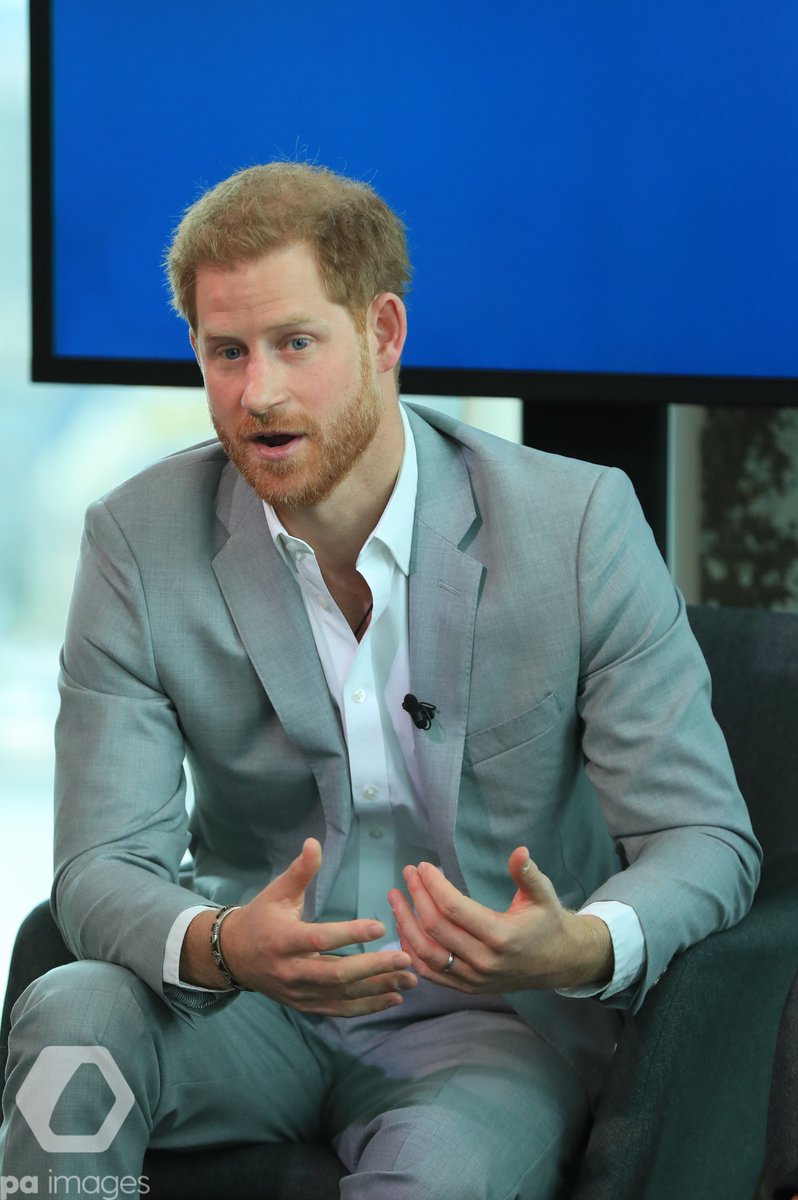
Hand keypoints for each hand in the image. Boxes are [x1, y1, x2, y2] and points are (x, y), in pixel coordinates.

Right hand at [186, 838, 416, 1015]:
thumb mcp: (276, 892)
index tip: (380, 927)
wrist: (233, 957)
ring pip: (341, 995)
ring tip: (410, 979)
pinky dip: (367, 1007)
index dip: (349, 934)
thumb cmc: (260, 918)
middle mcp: (290, 971)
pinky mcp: (305, 1005)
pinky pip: (339, 1009)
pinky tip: (393, 997)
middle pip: (335, 974)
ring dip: (378, 989)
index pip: (320, 939)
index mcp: (282, 940)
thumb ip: (300, 871)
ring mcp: (298, 993)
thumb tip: (314, 842)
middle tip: (405, 958)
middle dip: (373, 968)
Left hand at [387, 848, 613, 993]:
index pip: (454, 909)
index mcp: (501, 936)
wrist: (557, 962)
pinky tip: (404, 928)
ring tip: (395, 898)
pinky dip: (412, 952)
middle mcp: (484, 961)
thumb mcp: (543, 894)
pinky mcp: (467, 987)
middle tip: (407, 873)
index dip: (434, 885)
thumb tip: (519, 851)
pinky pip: (430, 973)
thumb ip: (528, 873)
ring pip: (427, 954)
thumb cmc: (547, 922)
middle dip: (416, 896)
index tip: (423, 866)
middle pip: (436, 929)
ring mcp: (473, 978)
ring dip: (405, 924)